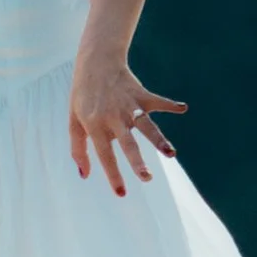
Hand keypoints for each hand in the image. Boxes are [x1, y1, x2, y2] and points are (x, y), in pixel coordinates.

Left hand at [69, 44, 185, 195]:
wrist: (96, 62)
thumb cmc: (83, 97)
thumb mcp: (73, 122)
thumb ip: (78, 149)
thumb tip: (85, 176)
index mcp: (95, 125)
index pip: (104, 154)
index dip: (113, 174)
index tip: (122, 193)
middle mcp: (113, 117)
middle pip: (127, 143)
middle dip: (137, 161)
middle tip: (146, 178)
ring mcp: (129, 105)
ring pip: (146, 126)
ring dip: (159, 139)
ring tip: (171, 153)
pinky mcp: (141, 95)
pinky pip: (158, 102)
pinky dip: (170, 105)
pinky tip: (183, 108)